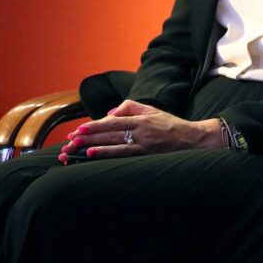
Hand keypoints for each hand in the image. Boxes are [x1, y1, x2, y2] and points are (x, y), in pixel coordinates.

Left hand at [58, 100, 221, 161]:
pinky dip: (106, 155)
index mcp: (142, 119)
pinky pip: (122, 155)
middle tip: (69, 140)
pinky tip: (93, 155)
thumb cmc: (172, 125)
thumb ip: (132, 107)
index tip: (79, 128)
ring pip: (113, 145)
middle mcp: (141, 132)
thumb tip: (111, 112)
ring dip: (93, 146)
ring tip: (76, 148)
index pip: (113, 122)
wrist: (193, 139)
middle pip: (109, 134)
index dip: (95, 125)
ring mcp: (143, 145)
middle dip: (88, 137)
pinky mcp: (146, 156)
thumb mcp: (154, 110)